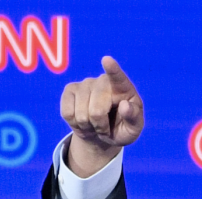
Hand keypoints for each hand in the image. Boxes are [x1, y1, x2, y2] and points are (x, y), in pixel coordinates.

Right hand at [60, 56, 143, 176]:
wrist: (102, 134)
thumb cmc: (121, 128)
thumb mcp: (134, 128)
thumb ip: (133, 118)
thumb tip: (125, 106)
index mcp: (123, 88)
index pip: (118, 77)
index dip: (112, 69)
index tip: (107, 60)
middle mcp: (103, 81)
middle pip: (97, 110)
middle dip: (100, 126)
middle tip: (105, 129)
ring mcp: (85, 84)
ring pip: (81, 114)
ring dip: (88, 126)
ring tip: (94, 125)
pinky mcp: (69, 90)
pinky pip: (68, 113)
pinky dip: (75, 124)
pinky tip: (82, 122)